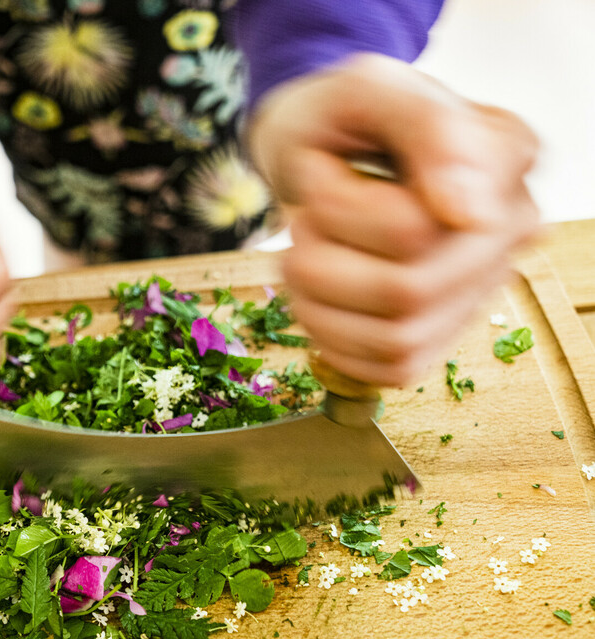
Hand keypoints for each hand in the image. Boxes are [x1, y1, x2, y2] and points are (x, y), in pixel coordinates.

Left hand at [248, 53, 539, 385]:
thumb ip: (428, 129)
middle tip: (308, 214)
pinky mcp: (439, 335)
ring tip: (310, 250)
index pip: (412, 228)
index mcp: (505, 160)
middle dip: (323, 255)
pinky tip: (322, 292)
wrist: (312, 149)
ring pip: (394, 337)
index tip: (321, 174)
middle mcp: (508, 230)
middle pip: (404, 291)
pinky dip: (333, 336)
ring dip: (321, 298)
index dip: (342, 211)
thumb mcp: (367, 91)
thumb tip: (471, 213)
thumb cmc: (340, 118)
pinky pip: (387, 368)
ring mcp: (478, 288)